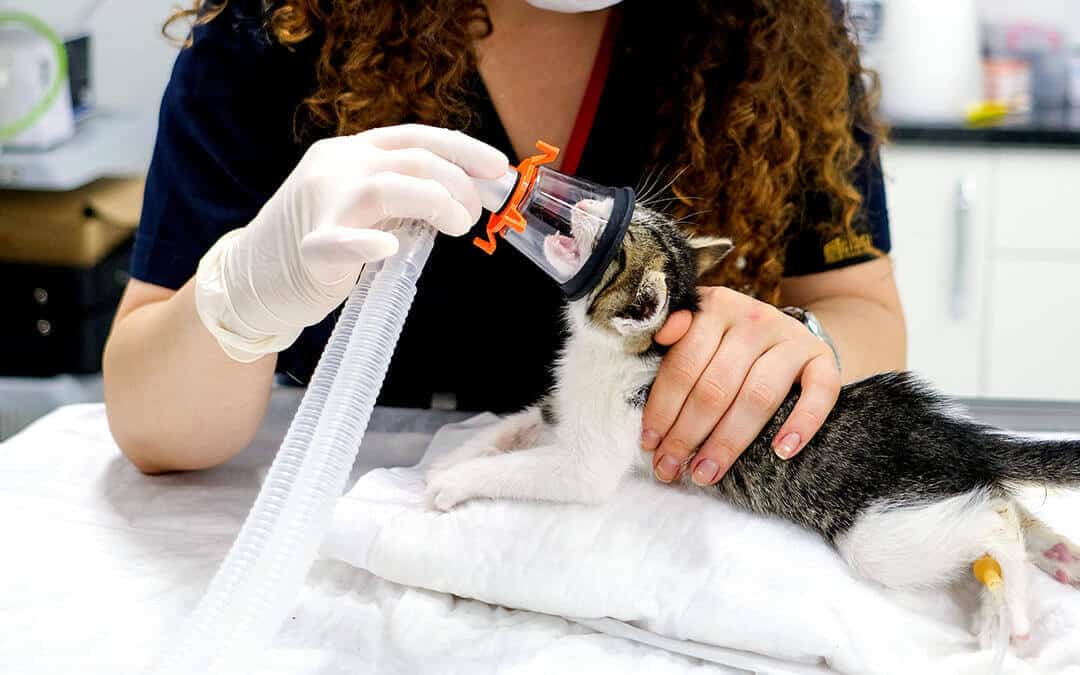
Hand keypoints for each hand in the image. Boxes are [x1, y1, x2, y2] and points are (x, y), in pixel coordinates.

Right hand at [195, 124, 508, 361]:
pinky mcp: (309, 249)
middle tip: (473, 215)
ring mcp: (319, 204)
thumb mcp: (366, 201)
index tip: (498, 168)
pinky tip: (389, 247)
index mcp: (353, 152)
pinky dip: (367, 242)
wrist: (256, 277)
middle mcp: (336, 167)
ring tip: (457, 227)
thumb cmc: (323, 239)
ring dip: (435, 203)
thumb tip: (470, 193)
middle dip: (457, 184)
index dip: (463, 149)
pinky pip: (340, 241)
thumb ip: (406, 191)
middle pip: (411, 159)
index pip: (416, 137)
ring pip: (384, 187)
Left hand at [641, 286, 840, 484]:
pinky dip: (802, 424)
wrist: (785, 331)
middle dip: (687, 435)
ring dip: (728, 441)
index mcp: (714, 309)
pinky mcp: (822, 357)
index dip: (662, 408)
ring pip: (757, 396)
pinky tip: (781, 453)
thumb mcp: (697, 329)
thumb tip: (659, 337)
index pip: (683, 365)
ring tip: (706, 472)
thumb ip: (674, 336)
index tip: (649, 444)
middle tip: (670, 469)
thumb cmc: (727, 343)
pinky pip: (819, 393)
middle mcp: (753, 318)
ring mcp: (791, 338)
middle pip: (716, 386)